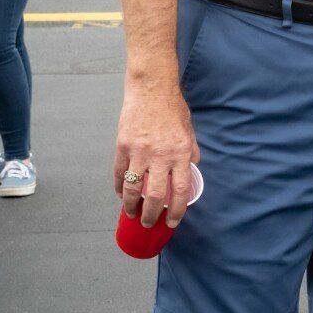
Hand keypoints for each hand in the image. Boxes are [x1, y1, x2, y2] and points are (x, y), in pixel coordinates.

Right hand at [112, 79, 198, 228]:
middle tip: (149, 223)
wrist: (151, 88)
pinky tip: (121, 195)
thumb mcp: (189, 130)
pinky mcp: (122, 146)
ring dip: (131, 206)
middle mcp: (160, 155)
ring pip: (133, 188)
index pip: (179, 190)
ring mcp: (139, 151)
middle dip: (151, 215)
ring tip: (132, 214)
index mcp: (179, 153)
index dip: (176, 210)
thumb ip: (191, 151)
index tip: (172, 221)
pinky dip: (119, 187)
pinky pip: (118, 173)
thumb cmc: (172, 108)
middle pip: (154, 195)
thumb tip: (194, 168)